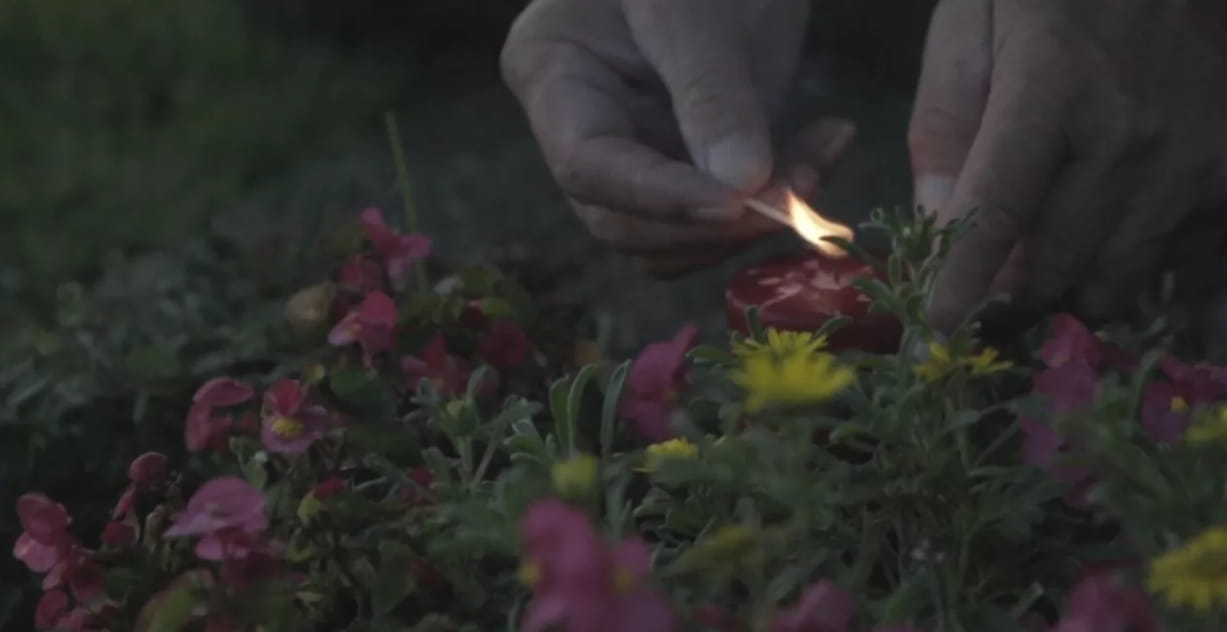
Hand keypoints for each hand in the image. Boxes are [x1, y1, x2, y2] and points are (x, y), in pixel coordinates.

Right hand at [501, 0, 841, 277]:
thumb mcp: (696, 8)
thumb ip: (712, 94)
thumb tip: (741, 187)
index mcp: (552, 74)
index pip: (588, 165)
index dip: (659, 197)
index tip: (736, 203)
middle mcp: (578, 127)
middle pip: (621, 219)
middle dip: (710, 223)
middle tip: (795, 194)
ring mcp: (630, 151)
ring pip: (669, 237)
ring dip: (746, 224)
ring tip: (818, 166)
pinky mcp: (683, 162)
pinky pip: (716, 215)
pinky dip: (772, 201)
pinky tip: (823, 152)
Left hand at [909, 0, 1226, 331]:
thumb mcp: (973, 27)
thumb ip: (945, 122)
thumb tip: (934, 222)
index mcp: (1052, 87)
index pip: (997, 210)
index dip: (963, 282)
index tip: (935, 334)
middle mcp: (1132, 137)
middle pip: (1054, 267)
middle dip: (1008, 295)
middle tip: (986, 288)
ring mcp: (1196, 162)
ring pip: (1115, 281)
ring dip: (1069, 284)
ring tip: (1047, 249)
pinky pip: (1168, 259)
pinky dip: (1126, 256)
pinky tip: (1111, 212)